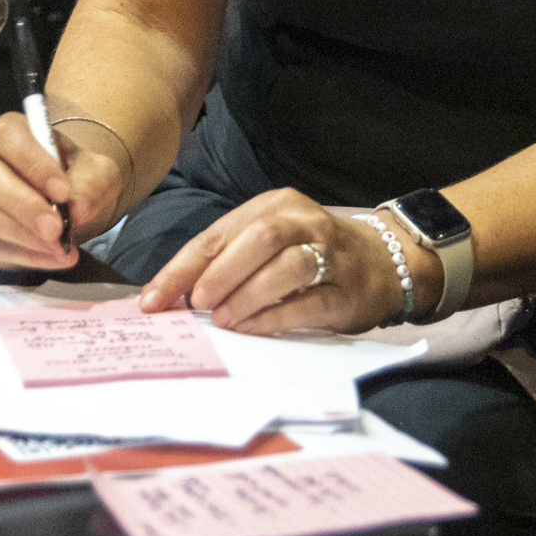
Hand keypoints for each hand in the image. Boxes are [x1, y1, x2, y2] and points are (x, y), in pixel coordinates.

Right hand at [0, 110, 132, 271]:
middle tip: (56, 228)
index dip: (32, 163)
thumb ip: (91, 184)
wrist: (75, 204)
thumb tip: (76, 210)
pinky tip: (54, 258)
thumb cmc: (78, 178)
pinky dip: (26, 256)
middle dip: (22, 205)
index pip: (7, 137)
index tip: (63, 191)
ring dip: (23, 236)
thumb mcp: (98, 173)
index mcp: (9, 134)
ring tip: (60, 247)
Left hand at [138, 188, 412, 333]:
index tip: (153, 300)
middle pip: (259, 239)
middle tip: (197, 305)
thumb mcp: (268, 244)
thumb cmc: (310, 255)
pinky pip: (309, 302)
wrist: (383, 264)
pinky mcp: (347, 290)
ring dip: (249, 294)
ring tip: (225, 320)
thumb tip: (172, 295)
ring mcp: (330, 254)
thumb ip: (227, 261)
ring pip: (288, 266)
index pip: (218, 233)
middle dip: (220, 274)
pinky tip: (253, 330)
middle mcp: (304, 222)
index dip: (182, 269)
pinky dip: (276, 318)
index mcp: (275, 205)